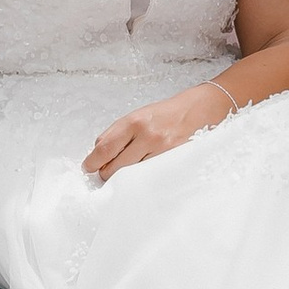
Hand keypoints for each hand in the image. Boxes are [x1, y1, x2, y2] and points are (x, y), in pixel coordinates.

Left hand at [83, 81, 235, 181]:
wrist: (201, 109)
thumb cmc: (168, 113)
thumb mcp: (140, 115)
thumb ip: (117, 132)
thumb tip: (98, 151)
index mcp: (135, 122)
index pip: (104, 148)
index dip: (92, 162)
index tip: (87, 167)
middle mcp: (147, 136)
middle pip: (114, 167)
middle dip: (106, 173)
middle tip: (105, 172)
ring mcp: (162, 151)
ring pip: (131, 176)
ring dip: (124, 178)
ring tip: (126, 172)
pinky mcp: (174, 162)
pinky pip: (150, 178)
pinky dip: (142, 179)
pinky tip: (142, 175)